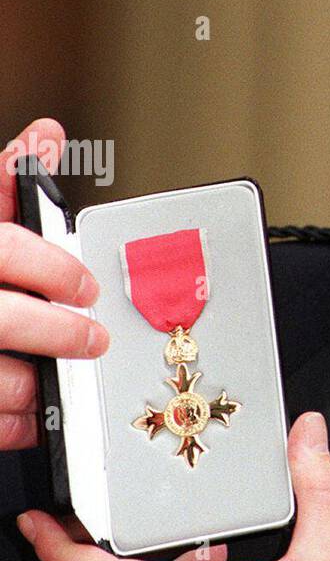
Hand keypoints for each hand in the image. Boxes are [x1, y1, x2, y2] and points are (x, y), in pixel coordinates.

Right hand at [0, 118, 108, 449]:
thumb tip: (44, 138)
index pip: (7, 248)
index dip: (56, 269)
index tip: (84, 286)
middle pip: (5, 319)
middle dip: (59, 333)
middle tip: (89, 338)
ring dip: (32, 382)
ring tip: (52, 375)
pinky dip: (10, 423)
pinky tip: (26, 413)